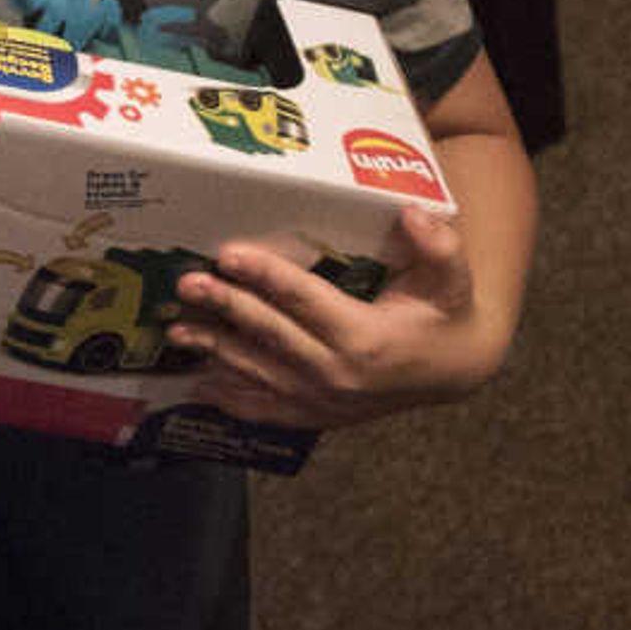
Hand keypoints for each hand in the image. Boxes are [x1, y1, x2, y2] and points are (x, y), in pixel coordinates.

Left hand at [167, 204, 509, 430]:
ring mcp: (323, 401)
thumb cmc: (447, 314)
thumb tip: (413, 214)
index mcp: (366, 337)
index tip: (229, 254)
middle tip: (187, 283)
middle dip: (226, 307)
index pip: (306, 300)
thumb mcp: (454, 278)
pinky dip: (230, 398)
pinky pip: (265, 409)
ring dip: (213, 350)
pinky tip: (197, 384)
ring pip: (258, 373)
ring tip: (176, 329)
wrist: (455, 371)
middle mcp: (338, 374)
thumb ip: (439, 246)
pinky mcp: (316, 415)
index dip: (266, 276)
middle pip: (271, 335)